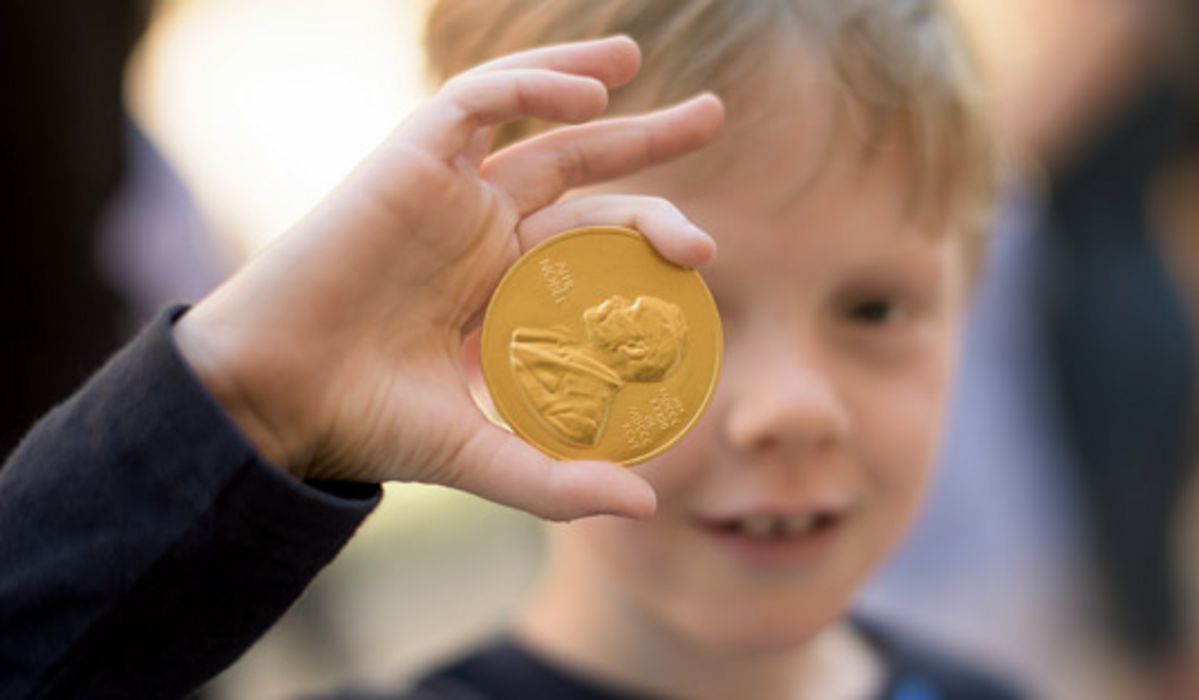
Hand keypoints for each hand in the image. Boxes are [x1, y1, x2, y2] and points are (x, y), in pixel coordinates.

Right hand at [172, 36, 723, 519]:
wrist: (277, 402)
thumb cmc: (367, 425)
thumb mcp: (484, 453)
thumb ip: (559, 480)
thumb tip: (647, 506)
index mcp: (501, 283)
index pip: (592, 237)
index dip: (650, 233)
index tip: (705, 256)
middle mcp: (479, 227)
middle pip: (578, 165)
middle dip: (645, 138)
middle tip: (713, 114)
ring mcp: (445, 191)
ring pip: (529, 115)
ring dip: (585, 79)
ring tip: (639, 60)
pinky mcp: (408, 160)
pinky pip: (477, 103)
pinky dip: (532, 85)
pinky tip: (591, 96)